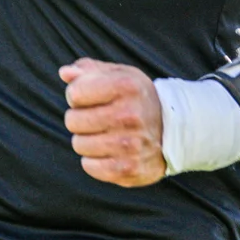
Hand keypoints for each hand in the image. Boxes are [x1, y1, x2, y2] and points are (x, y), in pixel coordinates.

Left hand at [59, 58, 165, 187]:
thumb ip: (88, 70)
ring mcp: (130, 145)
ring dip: (86, 139)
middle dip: (79, 118)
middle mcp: (129, 115)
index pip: (75, 93)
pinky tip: (107, 151)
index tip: (89, 97)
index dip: (76, 95)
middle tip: (96, 118)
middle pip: (73, 120)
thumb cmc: (137, 98)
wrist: (174, 130)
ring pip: (79, 144)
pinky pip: (90, 167)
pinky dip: (93, 161)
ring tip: (103, 134)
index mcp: (126, 86)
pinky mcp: (129, 169)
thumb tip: (65, 73)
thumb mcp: (119, 74)